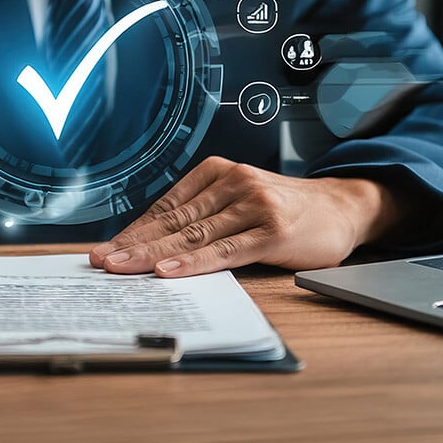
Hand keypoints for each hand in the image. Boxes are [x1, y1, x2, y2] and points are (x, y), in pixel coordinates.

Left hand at [89, 156, 403, 276]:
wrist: (342, 207)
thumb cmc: (286, 209)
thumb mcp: (240, 199)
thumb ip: (204, 214)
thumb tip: (152, 242)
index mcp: (217, 171)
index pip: (166, 206)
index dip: (133, 230)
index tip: (105, 249)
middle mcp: (233, 182)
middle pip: (173, 220)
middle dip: (132, 243)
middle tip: (100, 261)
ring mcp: (253, 205)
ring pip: (193, 235)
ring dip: (152, 254)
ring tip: (122, 268)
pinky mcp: (271, 231)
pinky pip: (224, 250)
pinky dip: (194, 262)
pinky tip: (169, 270)